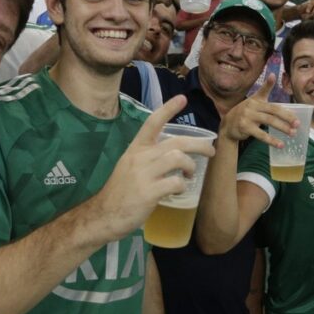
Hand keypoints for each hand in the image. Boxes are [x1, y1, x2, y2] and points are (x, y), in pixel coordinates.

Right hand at [94, 95, 215, 239]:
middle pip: (176, 142)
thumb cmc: (119, 191)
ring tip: (190, 174)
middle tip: (210, 151)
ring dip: (190, 166)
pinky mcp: (148, 192)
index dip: (168, 109)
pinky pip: (175, 182)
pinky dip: (182, 186)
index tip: (182, 98)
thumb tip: (172, 154)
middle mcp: (140, 157)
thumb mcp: (129, 165)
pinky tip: (179, 190)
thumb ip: (148, 157)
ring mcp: (143, 174)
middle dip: (199, 144)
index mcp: (135, 148)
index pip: (152, 122)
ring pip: (178, 158)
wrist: (103, 215)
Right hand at [218, 75, 297, 146]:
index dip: (269, 84)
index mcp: (256, 100)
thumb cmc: (245, 113)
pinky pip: (261, 135)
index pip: (265, 92)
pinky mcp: (245, 128)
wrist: (227, 125)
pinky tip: (280, 145)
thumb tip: (277, 81)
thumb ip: (266, 93)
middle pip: (273, 110)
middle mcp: (252, 106)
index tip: (274, 76)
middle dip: (287, 117)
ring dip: (282, 128)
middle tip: (297, 124)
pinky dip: (272, 140)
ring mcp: (248, 117)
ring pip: (269, 122)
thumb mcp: (254, 101)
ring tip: (292, 134)